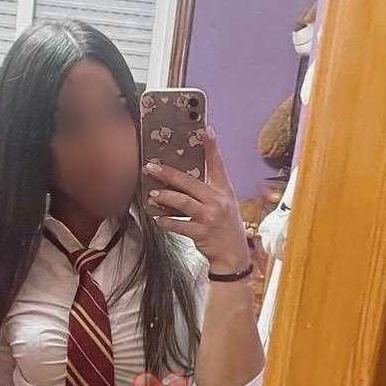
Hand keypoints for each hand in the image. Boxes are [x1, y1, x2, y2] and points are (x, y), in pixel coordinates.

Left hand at [144, 125, 251, 274]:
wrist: (233, 254)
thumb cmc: (226, 226)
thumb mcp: (225, 203)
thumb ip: (209, 189)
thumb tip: (184, 177)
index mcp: (224, 191)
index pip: (218, 165)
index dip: (212, 147)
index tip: (205, 130)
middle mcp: (218, 201)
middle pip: (190, 183)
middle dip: (169, 174)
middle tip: (152, 167)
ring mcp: (210, 218)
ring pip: (183, 203)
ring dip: (166, 197)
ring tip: (153, 194)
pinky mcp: (202, 233)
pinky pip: (180, 225)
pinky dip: (168, 222)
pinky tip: (159, 219)